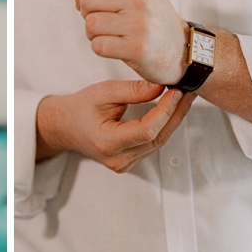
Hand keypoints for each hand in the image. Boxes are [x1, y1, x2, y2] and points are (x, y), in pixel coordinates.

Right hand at [36, 80, 196, 172]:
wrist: (64, 126)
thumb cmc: (80, 107)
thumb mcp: (102, 93)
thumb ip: (132, 90)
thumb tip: (161, 86)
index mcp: (107, 143)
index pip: (147, 130)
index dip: (165, 110)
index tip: (176, 91)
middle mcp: (116, 159)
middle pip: (157, 138)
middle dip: (175, 114)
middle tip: (188, 92)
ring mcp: (123, 164)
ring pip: (158, 142)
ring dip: (173, 120)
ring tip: (182, 99)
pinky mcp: (128, 162)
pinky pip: (152, 145)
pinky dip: (163, 127)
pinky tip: (170, 111)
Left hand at [74, 0, 188, 84]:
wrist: (183, 50)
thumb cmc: (153, 20)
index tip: (89, 4)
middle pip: (87, 0)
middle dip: (87, 13)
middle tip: (103, 22)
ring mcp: (141, 24)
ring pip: (90, 24)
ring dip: (93, 34)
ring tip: (111, 35)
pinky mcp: (138, 48)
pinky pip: (98, 46)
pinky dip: (101, 49)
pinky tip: (116, 48)